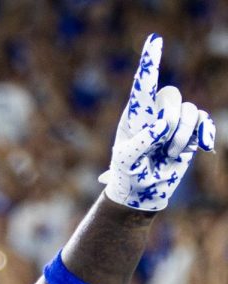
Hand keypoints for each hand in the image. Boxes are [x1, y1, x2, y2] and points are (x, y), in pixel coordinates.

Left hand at [100, 33, 214, 210]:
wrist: (142, 194)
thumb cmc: (127, 176)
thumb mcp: (126, 161)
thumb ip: (141, 142)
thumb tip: (162, 126)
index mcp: (135, 114)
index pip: (143, 84)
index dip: (150, 62)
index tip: (154, 41)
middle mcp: (155, 112)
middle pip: (172, 96)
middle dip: (171, 122)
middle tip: (162, 146)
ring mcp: (173, 121)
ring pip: (190, 111)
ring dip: (183, 137)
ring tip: (170, 155)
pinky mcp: (189, 133)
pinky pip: (204, 121)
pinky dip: (205, 133)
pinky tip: (204, 147)